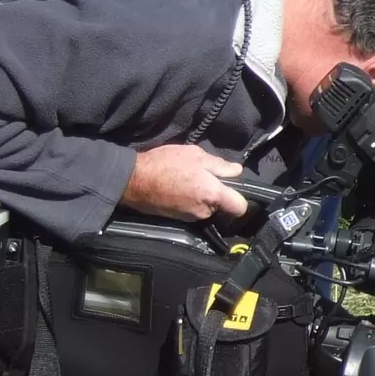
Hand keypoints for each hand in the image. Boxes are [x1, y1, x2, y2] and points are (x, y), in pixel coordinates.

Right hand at [121, 145, 248, 221]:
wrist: (134, 181)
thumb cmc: (165, 164)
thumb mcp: (195, 155)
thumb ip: (219, 165)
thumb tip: (236, 171)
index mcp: (212, 195)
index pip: (240, 207)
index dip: (240, 198)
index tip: (233, 188)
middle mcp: (204, 211)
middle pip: (221, 207)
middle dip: (216, 194)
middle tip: (203, 178)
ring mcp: (190, 218)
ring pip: (206, 209)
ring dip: (202, 198)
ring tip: (188, 181)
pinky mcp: (178, 220)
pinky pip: (192, 211)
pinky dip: (189, 202)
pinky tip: (178, 189)